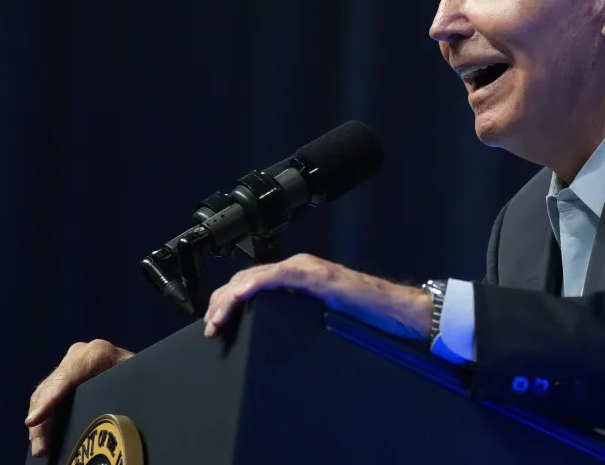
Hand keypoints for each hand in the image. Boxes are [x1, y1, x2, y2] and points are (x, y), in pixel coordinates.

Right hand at [25, 339, 133, 456]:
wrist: (144, 360)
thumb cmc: (145, 370)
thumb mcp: (138, 375)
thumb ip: (129, 382)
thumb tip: (120, 402)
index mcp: (97, 353)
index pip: (66, 379)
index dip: (48, 401)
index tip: (34, 421)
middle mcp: (80, 353)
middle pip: (51, 388)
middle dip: (41, 420)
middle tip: (39, 448)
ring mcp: (71, 361)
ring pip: (44, 391)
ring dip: (38, 421)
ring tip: (39, 447)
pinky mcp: (66, 370)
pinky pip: (46, 392)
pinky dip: (41, 413)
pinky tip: (39, 433)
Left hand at [203, 253, 432, 340]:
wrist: (393, 312)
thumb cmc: (363, 318)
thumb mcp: (317, 319)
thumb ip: (295, 317)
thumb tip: (267, 337)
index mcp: (295, 278)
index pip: (251, 285)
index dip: (227, 302)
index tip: (214, 326)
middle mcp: (297, 268)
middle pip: (246, 279)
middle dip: (221, 302)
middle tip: (211, 329)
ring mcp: (306, 269)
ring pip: (255, 276)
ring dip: (231, 298)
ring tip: (218, 320)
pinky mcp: (316, 275)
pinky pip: (278, 276)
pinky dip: (255, 285)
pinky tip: (241, 297)